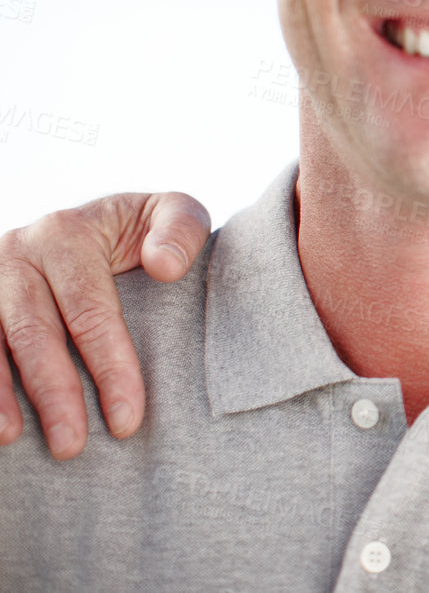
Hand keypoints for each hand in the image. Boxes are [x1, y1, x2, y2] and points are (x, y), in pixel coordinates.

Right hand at [0, 192, 210, 458]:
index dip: (110, 366)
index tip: (127, 419)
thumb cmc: (138, 230)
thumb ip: (181, 229)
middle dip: (54, 393)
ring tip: (14, 439)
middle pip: (34, 332)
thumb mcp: (168, 212)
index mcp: (66, 233)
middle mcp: (16, 254)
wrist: (87, 224)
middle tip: (72, 446)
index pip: (91, 310)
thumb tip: (167, 266)